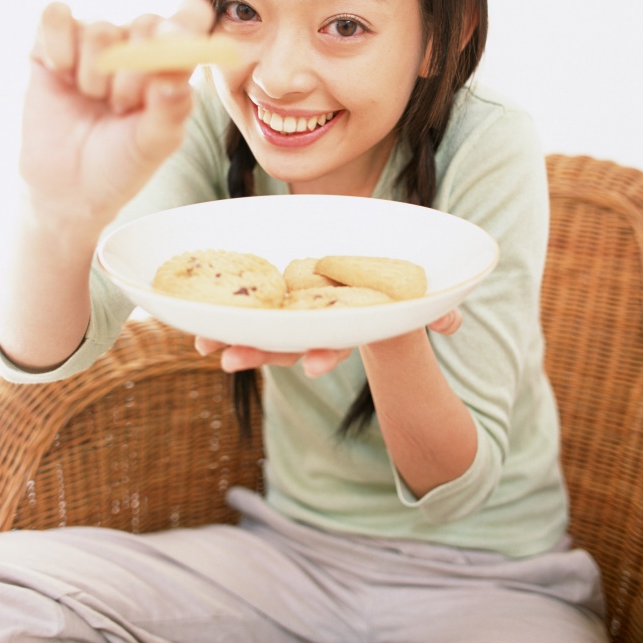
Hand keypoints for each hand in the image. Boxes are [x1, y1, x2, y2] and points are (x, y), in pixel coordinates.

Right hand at [20, 0, 214, 232]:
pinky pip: (56, 16)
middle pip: (147, 23)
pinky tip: (61, 74)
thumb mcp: (154, 144)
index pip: (192, 17)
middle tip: (124, 106)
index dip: (186, 26)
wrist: (69, 188)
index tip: (173, 49)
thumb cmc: (120, 163)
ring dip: (95, 75)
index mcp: (170, 63)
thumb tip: (173, 77)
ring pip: (100, 30)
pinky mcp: (52, 42)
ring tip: (94, 101)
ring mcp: (93, 42)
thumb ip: (171, 110)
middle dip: (136, 72)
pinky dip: (58, 45)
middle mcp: (135, 44)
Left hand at [194, 311, 461, 377]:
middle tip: (228, 360)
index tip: (310, 367)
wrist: (371, 275)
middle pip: (286, 340)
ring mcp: (294, 311)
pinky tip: (189, 317)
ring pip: (260, 327)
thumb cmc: (395, 289)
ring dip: (231, 337)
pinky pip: (248, 303)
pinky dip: (221, 312)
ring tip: (203, 345)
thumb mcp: (416, 300)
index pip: (335, 340)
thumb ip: (434, 312)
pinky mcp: (276, 293)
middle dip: (258, 351)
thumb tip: (453, 324)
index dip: (322, 354)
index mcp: (348, 321)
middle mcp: (316, 322)